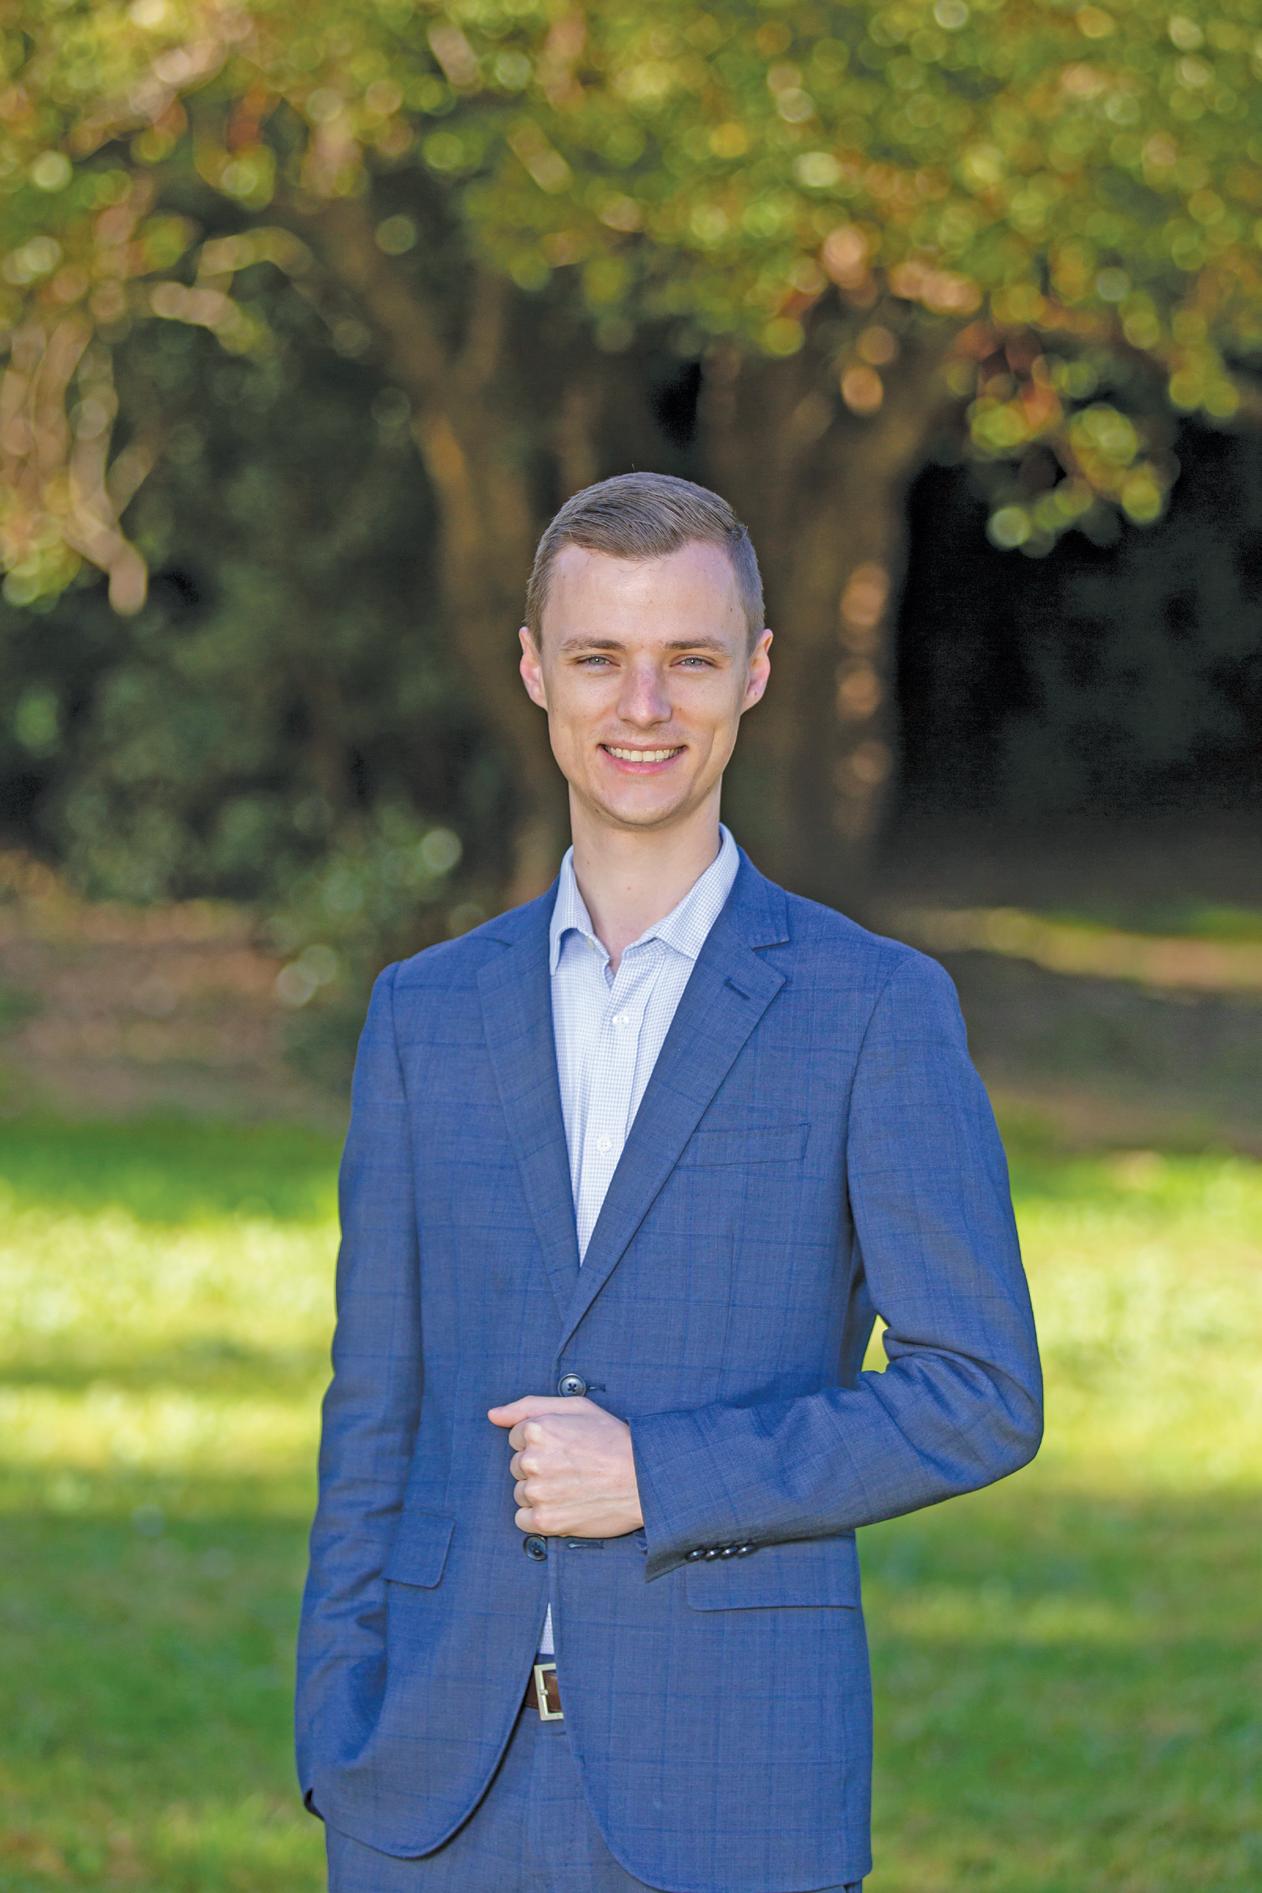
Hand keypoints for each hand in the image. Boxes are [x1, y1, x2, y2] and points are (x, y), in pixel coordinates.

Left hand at [486, 1394, 643, 1537]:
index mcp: (537, 1429)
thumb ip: (528, 1406)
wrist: (644, 1479)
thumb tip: (493, 1415)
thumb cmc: (612, 1439)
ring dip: (540, 1492)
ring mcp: (537, 1492)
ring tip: (572, 1486)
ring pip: (521, 1492)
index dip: (542, 1442)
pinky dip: (540, 1516)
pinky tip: (564, 1505)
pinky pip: (523, 1519)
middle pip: (518, 1466)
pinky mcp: (545, 1520)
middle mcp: (532, 1460)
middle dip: (539, 1466)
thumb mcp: (576, 1407)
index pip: (516, 1438)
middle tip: (572, 1466)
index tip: (565, 1446)